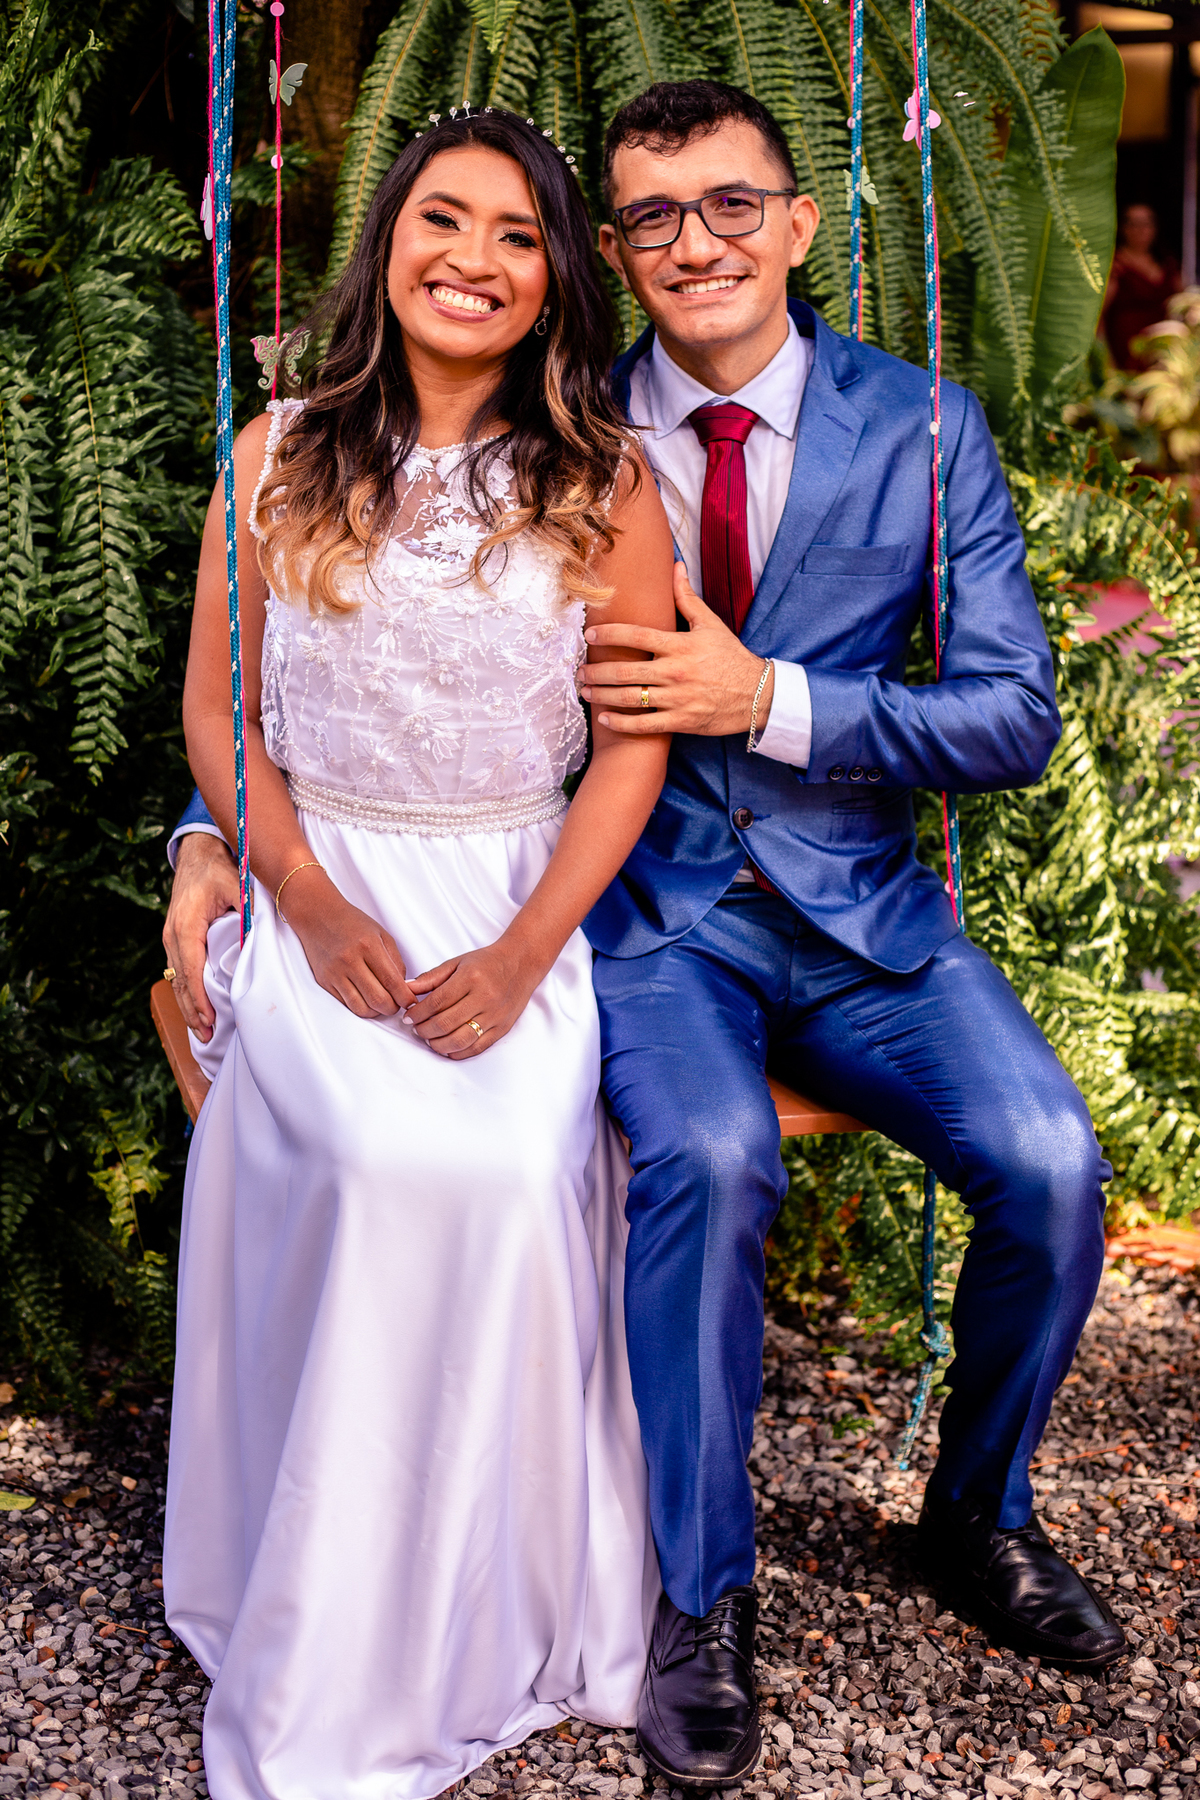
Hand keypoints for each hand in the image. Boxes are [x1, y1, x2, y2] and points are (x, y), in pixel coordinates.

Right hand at [163, 833, 239, 1041]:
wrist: (199, 852)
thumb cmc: (219, 868)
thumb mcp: (236, 887)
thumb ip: (246, 914)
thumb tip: (254, 943)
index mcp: (186, 925)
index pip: (192, 970)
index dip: (199, 998)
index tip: (209, 1020)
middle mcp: (173, 934)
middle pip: (181, 981)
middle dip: (193, 1011)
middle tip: (207, 1036)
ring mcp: (171, 937)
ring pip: (177, 979)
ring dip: (189, 1005)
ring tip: (202, 1031)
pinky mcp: (176, 938)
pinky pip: (180, 970)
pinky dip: (188, 991)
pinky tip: (197, 1008)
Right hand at [282, 869, 415, 1017]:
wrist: (318, 916)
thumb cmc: (352, 923)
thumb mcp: (382, 934)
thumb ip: (396, 961)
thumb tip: (403, 988)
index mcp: (368, 946)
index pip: (392, 982)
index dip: (405, 997)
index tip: (410, 1001)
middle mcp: (350, 961)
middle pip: (378, 1000)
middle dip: (393, 1008)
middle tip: (397, 1004)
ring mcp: (335, 973)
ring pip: (361, 1008)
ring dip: (376, 1012)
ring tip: (382, 1004)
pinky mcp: (324, 981)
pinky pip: (346, 1004)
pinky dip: (361, 1007)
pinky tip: (367, 999)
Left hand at [406, 939, 544, 1057]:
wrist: (521, 964)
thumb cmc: (486, 962)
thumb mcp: (457, 962)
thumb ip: (431, 978)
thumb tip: (406, 990)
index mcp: (471, 978)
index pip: (437, 1002)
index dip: (418, 1013)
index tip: (408, 1017)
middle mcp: (484, 998)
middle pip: (446, 1023)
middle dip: (424, 1030)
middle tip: (416, 1029)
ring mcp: (495, 1015)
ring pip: (460, 1040)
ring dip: (438, 1044)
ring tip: (429, 1039)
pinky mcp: (502, 1028)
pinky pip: (476, 1048)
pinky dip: (457, 1052)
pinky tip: (446, 1047)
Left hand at [580, 561, 773, 736]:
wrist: (757, 695)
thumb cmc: (731, 657)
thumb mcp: (710, 624)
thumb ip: (687, 597)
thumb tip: (675, 566)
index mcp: (680, 646)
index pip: (636, 636)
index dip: (609, 635)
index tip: (589, 635)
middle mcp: (675, 672)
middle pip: (626, 671)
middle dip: (597, 671)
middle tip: (579, 670)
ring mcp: (677, 699)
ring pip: (630, 698)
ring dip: (602, 695)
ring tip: (585, 691)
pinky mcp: (681, 722)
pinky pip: (645, 725)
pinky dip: (622, 723)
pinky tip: (605, 719)